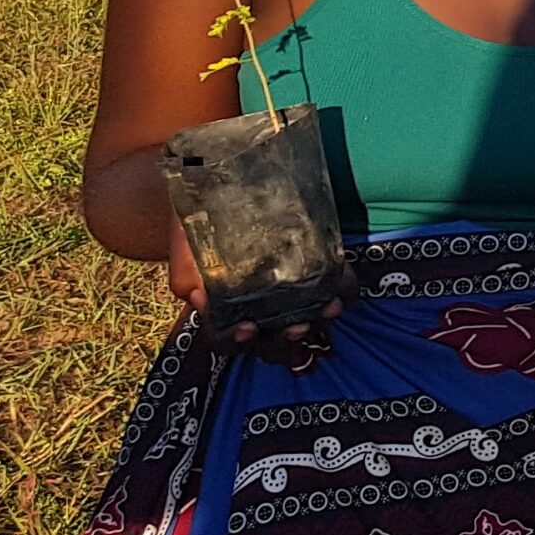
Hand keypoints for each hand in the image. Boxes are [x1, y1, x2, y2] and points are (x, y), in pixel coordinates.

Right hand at [167, 214, 349, 351]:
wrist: (223, 190)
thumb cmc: (202, 229)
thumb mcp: (191, 252)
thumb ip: (191, 278)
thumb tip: (203, 300)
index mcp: (225, 310)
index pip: (226, 340)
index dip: (235, 341)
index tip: (247, 328)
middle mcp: (258, 310)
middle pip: (272, 344)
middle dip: (286, 341)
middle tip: (299, 327)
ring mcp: (289, 294)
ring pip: (307, 325)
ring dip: (320, 322)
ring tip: (328, 307)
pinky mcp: (316, 272)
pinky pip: (336, 292)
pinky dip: (344, 293)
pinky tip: (342, 288)